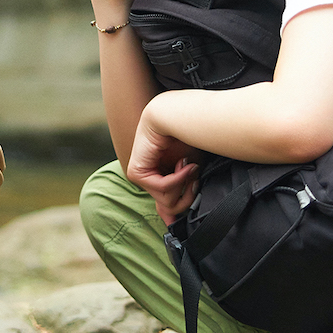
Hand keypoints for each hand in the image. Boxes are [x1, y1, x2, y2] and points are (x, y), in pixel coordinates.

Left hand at [126, 98, 199, 225]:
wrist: (177, 113)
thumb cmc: (189, 135)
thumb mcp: (193, 168)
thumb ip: (188, 188)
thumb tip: (177, 219)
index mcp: (159, 176)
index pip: (165, 206)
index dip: (176, 213)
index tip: (184, 219)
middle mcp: (148, 178)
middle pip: (170, 207)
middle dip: (188, 194)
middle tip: (196, 177)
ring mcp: (140, 175)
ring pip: (166, 200)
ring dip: (184, 184)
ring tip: (189, 165)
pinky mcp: (136, 171)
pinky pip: (161, 188)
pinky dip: (177, 179)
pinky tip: (184, 164)